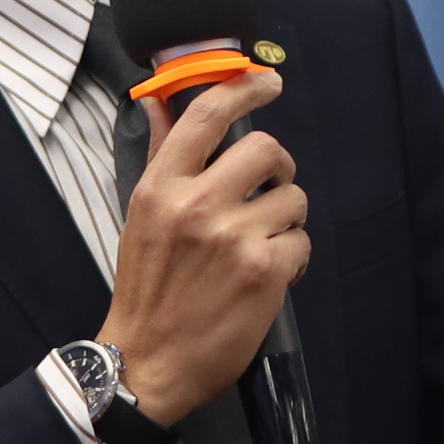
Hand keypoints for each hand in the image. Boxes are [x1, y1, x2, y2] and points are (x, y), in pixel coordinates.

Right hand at [92, 71, 305, 419]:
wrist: (147, 361)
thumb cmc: (146, 290)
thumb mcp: (141, 217)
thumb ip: (159, 158)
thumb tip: (157, 104)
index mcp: (161, 188)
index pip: (208, 114)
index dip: (245, 88)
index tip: (268, 82)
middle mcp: (197, 205)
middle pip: (266, 149)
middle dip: (278, 168)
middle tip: (271, 189)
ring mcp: (233, 238)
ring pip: (293, 198)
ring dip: (286, 219)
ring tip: (263, 244)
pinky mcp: (265, 272)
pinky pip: (302, 242)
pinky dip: (294, 257)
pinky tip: (270, 274)